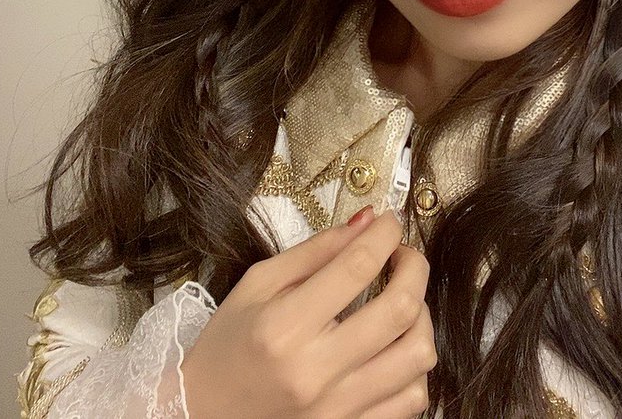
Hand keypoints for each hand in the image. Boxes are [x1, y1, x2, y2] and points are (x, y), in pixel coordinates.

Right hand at [181, 207, 436, 417]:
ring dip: (422, 318)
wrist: (200, 416)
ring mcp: (337, 409)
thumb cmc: (227, 347)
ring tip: (404, 303)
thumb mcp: (257, 285)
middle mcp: (315, 371)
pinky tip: (395, 349)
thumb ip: (315, 250)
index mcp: (284, 327)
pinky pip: (412, 399)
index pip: (356, 266)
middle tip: (403, 256)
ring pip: (417, 357)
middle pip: (399, 310)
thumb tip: (366, 221)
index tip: (388, 223)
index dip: (384, 235)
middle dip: (414, 268)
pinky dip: (414, 368)